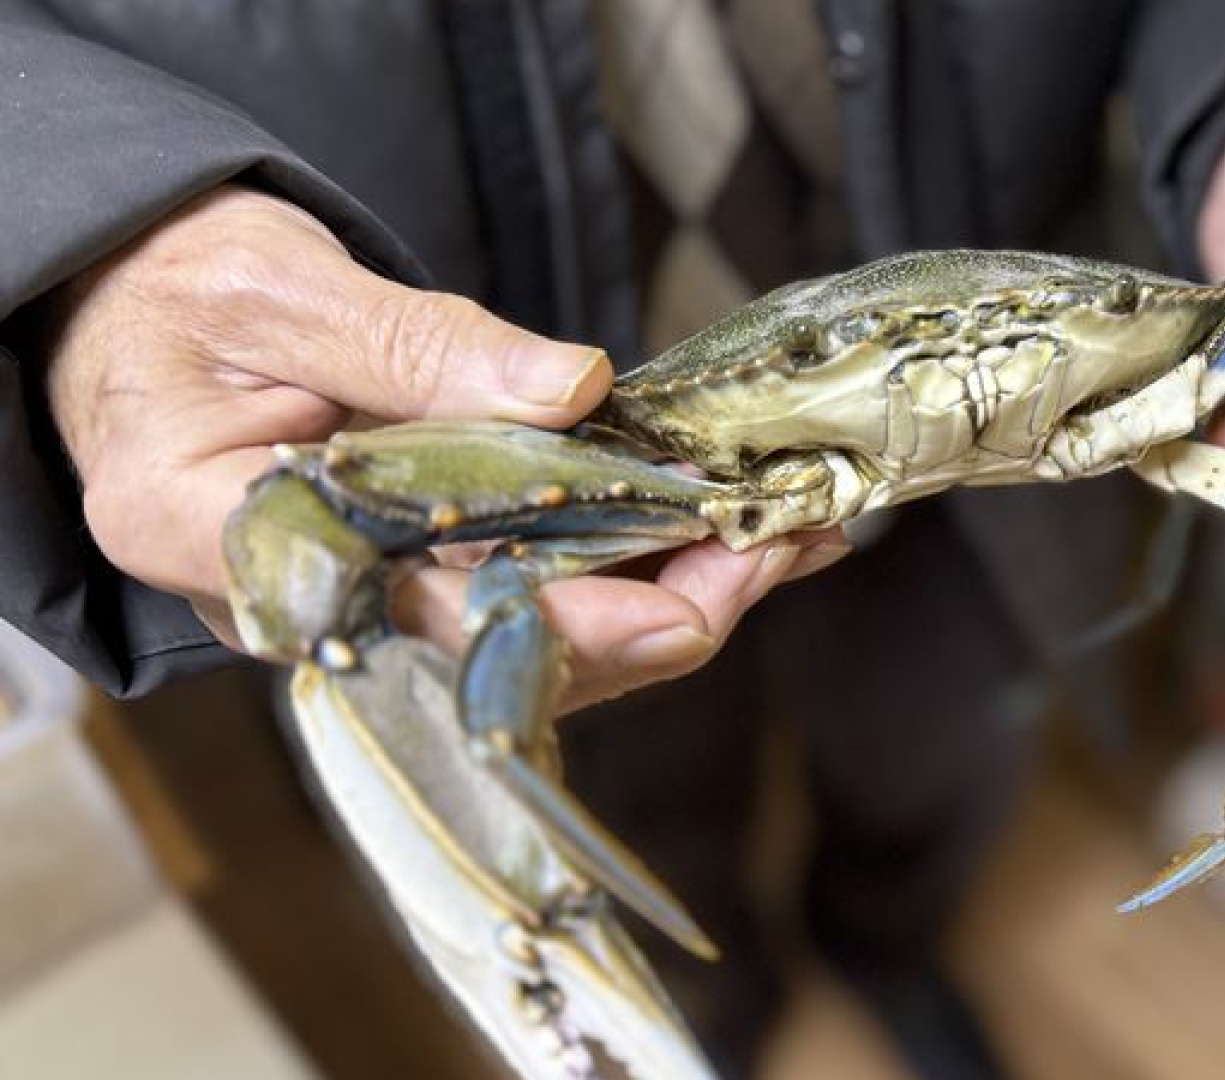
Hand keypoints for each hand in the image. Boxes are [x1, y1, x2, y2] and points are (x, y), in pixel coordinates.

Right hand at [45, 186, 845, 708]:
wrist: (138, 319)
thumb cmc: (178, 301)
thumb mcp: (281, 292)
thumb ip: (417, 346)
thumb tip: (571, 390)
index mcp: (229, 541)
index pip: (414, 619)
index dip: (560, 627)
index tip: (680, 603)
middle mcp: (314, 606)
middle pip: (507, 653)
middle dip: (663, 611)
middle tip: (782, 545)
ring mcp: (377, 602)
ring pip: (545, 639)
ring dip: (679, 589)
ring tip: (797, 533)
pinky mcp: (428, 579)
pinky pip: (546, 592)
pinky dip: (643, 558)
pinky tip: (736, 526)